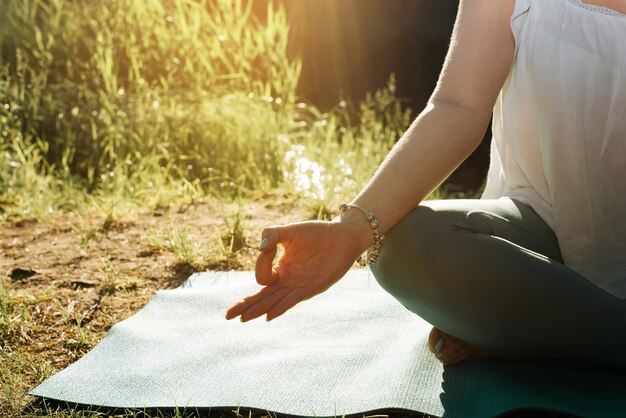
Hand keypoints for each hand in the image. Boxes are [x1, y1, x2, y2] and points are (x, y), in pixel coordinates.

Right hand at [225, 218, 367, 321]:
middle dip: (245, 305)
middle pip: (261, 296)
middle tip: (228, 316)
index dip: (261, 262)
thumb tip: (261, 246)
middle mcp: (287, 281)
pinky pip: (292, 300)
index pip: (261, 275)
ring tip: (242, 319)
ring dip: (258, 309)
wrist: (342, 237)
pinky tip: (268, 316)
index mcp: (280, 268)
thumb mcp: (290, 231)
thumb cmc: (317, 233)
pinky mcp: (311, 288)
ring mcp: (298, 286)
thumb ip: (273, 234)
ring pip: (273, 301)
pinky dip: (280, 307)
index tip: (269, 245)